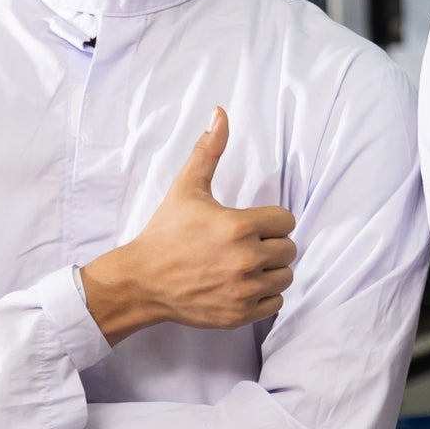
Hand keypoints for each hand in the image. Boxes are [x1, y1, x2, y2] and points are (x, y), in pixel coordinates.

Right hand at [81, 109, 296, 343]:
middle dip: (271, 245)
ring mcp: (243, 291)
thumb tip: (221, 112)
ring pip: (285, 277)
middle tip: (244, 245)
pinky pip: (276, 304)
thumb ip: (209, 150)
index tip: (250, 224)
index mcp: (239, 227)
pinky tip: (242, 285)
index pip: (286, 221)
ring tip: (244, 265)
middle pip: (289, 249)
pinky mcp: (238, 315)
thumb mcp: (187, 188)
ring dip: (271, 271)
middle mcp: (246, 261)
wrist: (140, 282)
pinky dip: (265, 296)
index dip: (271, 221)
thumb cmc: (165, 233)